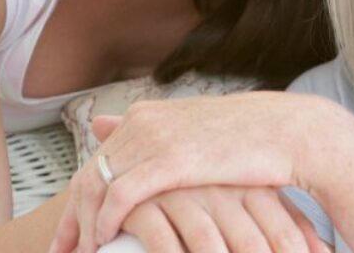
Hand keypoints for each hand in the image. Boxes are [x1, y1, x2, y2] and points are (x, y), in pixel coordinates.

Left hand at [49, 92, 336, 252]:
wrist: (290, 132)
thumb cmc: (249, 138)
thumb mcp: (195, 134)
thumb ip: (154, 136)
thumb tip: (108, 127)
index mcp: (147, 114)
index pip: (95, 160)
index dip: (76, 201)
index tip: (68, 235)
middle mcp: (143, 121)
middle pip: (87, 174)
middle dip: (70, 219)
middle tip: (63, 252)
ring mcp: (154, 137)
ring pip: (97, 186)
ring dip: (85, 225)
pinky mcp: (170, 158)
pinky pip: (121, 195)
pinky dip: (105, 221)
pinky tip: (104, 240)